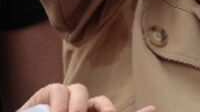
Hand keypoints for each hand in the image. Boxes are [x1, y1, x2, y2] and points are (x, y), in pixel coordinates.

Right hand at [17, 83, 156, 111]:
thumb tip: (147, 109)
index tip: (154, 109)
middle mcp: (81, 110)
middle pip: (101, 102)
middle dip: (105, 109)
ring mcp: (65, 100)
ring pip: (81, 91)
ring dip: (78, 109)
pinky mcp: (46, 93)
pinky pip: (59, 89)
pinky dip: (60, 104)